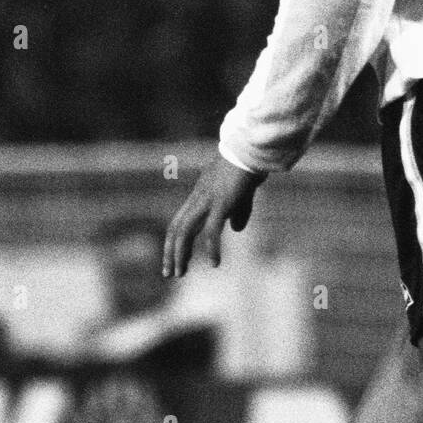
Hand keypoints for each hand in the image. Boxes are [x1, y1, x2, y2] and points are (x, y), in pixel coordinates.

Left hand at [163, 153, 266, 278]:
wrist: (253, 149)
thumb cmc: (248, 167)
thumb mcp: (241, 194)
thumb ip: (238, 212)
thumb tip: (236, 229)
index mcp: (200, 195)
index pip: (178, 222)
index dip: (172, 242)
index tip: (171, 261)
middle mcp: (199, 199)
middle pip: (176, 228)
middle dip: (170, 252)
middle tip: (169, 273)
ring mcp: (208, 200)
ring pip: (185, 231)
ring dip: (181, 254)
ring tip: (181, 273)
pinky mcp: (222, 203)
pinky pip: (211, 231)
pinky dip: (211, 249)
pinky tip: (214, 263)